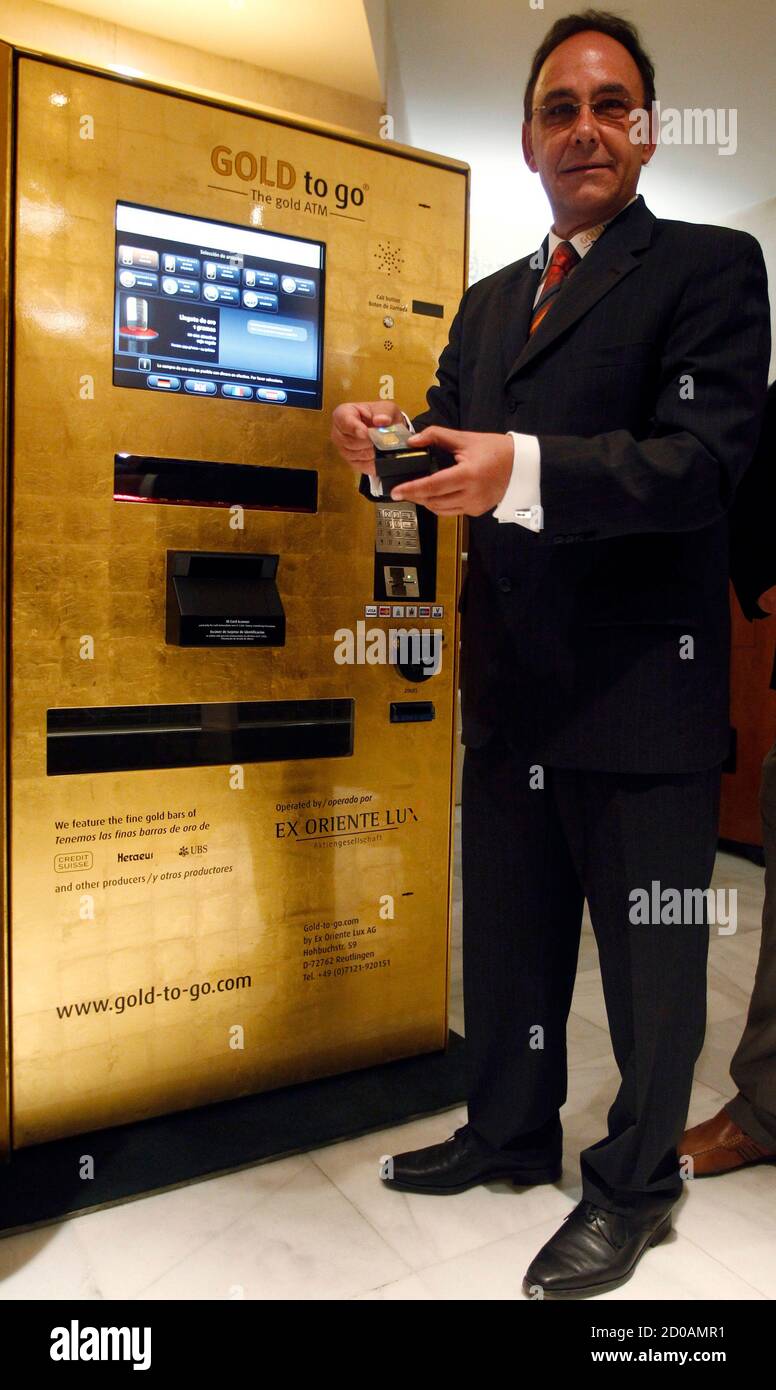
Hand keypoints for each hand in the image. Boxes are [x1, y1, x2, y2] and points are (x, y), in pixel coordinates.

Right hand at [330, 401, 404, 476]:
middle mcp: (339, 431)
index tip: (365, 432)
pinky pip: (360, 465)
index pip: (343, 419)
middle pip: (347, 440)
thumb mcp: (386, 408)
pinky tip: (379, 454)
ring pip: (354, 454)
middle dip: (366, 441)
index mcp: (344, 413)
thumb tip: (381, 420)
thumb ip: (385, 413)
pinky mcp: (351, 461)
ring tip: (380, 445)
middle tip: (379, 439)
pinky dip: (372, 461)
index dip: (354, 427)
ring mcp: (343, 448)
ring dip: (370, 451)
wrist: (387, 429)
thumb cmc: (381, 416)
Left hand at [390, 426, 513, 514]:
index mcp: (468, 475)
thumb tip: (413, 441)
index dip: (412, 489)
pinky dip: (439, 504)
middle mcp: (471, 494)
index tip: (395, 492)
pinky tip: (435, 494)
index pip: (433, 485)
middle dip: (415, 495)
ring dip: (426, 501)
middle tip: (401, 490)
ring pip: (440, 509)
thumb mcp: (465, 438)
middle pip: (433, 500)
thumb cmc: (495, 449)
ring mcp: (474, 506)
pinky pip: (451, 511)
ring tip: (416, 491)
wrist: (522, 466)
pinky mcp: (476, 511)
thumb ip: (436, 436)